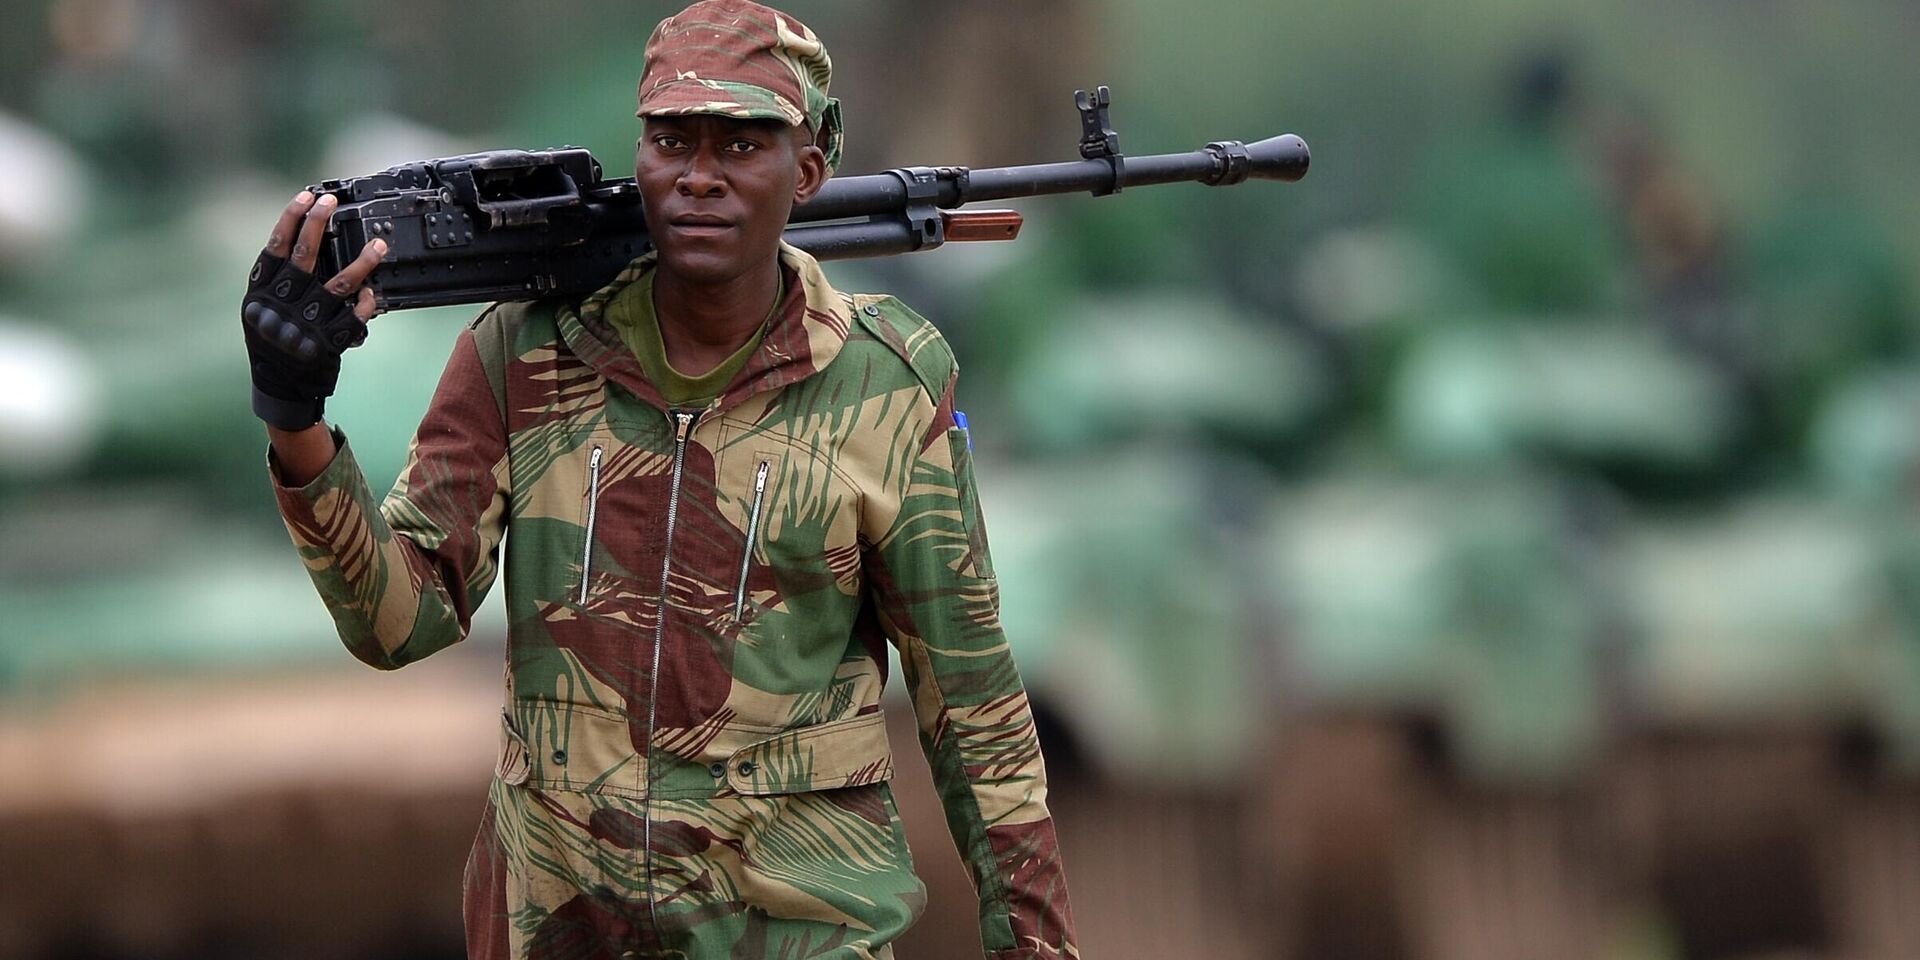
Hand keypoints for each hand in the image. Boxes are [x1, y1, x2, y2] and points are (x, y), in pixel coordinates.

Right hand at [242, 191, 386, 429]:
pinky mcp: (328, 344)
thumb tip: (304, 237)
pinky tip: (374, 292)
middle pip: (304, 257)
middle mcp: (283, 306)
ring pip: (339, 284)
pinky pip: (354, 318)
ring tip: (379, 244)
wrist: (279, 386)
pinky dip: (367, 303)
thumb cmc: (273, 340)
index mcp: (262, 295)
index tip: (306, 196)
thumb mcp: (262, 309)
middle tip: (332, 201)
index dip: (291, 219)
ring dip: (362, 262)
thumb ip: (277, 280)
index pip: (275, 248)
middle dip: (318, 224)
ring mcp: (307, 325)